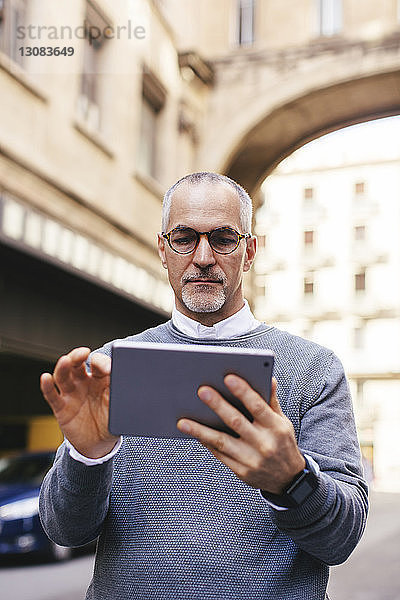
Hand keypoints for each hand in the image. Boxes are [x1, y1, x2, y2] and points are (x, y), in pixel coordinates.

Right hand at [40, 347, 118, 458]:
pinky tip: (45, 378)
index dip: (102, 363)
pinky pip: (52, 395)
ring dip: (63, 367)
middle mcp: (84, 382)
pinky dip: (47, 386)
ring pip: (63, 376)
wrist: (100, 445)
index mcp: (101, 378)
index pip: (98, 363)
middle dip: (78, 356)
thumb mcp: (121, 408)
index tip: (108, 369)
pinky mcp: (61, 407)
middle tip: (83, 353)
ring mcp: (72, 393)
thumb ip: (124, 396)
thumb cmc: (112, 421)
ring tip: (65, 361)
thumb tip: (136, 388)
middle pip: (77, 363)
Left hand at [177, 375, 304, 493]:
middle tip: (202, 391)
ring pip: (222, 441)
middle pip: (236, 422)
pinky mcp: (241, 471)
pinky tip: (194, 433)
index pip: (258, 406)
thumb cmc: (282, 443)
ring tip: (183, 421)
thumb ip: (271, 401)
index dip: (243, 392)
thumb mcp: (283, 422)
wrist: (289, 479)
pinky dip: (206, 442)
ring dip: (201, 430)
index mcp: (276, 427)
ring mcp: (251, 459)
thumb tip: (268, 378)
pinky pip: (220, 454)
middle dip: (218, 405)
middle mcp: (264, 444)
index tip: (228, 378)